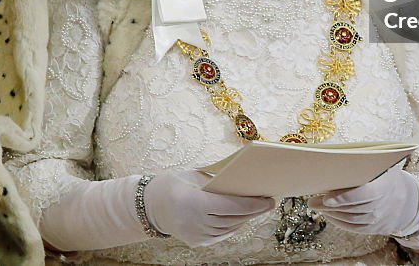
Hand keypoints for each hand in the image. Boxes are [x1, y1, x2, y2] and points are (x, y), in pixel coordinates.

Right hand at [145, 170, 274, 246]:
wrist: (149, 206)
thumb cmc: (172, 184)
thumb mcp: (192, 176)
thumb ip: (215, 180)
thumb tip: (241, 180)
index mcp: (195, 203)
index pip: (231, 206)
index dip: (251, 204)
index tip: (267, 200)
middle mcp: (196, 223)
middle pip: (233, 218)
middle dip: (253, 211)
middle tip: (269, 202)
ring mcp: (196, 235)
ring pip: (229, 228)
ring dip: (245, 218)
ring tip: (258, 208)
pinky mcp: (197, 242)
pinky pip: (221, 234)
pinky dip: (233, 226)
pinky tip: (241, 217)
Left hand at [309, 165, 418, 236]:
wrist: (407, 200)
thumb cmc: (387, 176)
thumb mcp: (382, 165)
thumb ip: (364, 162)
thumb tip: (336, 156)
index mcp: (385, 185)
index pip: (364, 195)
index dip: (344, 197)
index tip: (326, 197)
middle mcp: (383, 205)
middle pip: (354, 209)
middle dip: (330, 206)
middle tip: (312, 200)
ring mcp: (380, 220)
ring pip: (352, 220)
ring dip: (332, 214)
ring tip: (316, 205)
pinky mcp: (375, 229)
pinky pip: (354, 228)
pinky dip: (339, 222)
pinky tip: (328, 214)